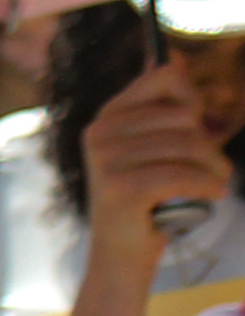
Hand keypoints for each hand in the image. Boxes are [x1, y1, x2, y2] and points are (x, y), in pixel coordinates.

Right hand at [85, 59, 236, 263]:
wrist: (122, 257)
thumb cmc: (148, 202)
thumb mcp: (156, 149)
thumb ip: (167, 109)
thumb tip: (176, 58)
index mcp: (108, 116)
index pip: (167, 77)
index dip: (193, 103)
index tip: (193, 131)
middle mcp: (100, 132)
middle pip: (186, 116)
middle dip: (208, 146)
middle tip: (204, 171)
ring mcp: (105, 160)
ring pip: (190, 147)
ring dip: (214, 171)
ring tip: (211, 186)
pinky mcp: (119, 188)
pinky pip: (183, 175)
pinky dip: (207, 187)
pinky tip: (210, 196)